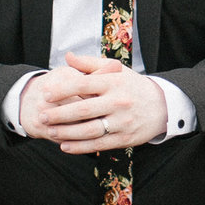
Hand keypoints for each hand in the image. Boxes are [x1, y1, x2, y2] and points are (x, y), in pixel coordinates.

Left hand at [24, 52, 166, 152]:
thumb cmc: (133, 86)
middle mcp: (118, 101)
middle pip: (83, 109)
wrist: (163, 106)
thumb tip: (68, 57)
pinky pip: (99, 144)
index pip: (83, 85)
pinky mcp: (125, 138)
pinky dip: (80, 147)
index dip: (62, 89)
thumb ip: (90, 64)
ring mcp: (122, 121)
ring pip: (89, 129)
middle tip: (41, 115)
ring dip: (67, 132)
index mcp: (114, 82)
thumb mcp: (117, 70)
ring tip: (50, 131)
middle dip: (59, 113)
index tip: (46, 93)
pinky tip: (65, 146)